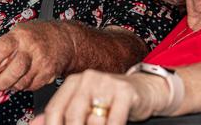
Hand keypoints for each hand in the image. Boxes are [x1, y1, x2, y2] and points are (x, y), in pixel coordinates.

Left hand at [0, 21, 73, 91]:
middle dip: (0, 83)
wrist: (65, 39)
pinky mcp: (49, 73)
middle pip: (13, 70)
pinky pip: (31, 86)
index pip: (2, 49)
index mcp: (21, 35)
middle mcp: (32, 48)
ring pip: (21, 83)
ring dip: (11, 86)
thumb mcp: (19, 33)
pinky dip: (24, 86)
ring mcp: (42, 62)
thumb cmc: (39, 35)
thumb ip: (4, 49)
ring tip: (8, 82)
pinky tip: (24, 78)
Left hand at [32, 69, 166, 124]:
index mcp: (73, 83)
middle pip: (72, 117)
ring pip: (93, 121)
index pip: (55, 110)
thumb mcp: (85, 106)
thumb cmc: (112, 100)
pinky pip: (114, 120)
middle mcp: (88, 79)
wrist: (146, 89)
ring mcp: (107, 83)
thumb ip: (61, 116)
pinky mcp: (125, 92)